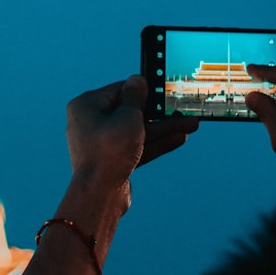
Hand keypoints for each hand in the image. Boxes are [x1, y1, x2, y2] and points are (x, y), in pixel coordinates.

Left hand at [65, 75, 198, 190]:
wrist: (100, 194)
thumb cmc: (109, 151)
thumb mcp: (128, 117)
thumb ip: (136, 97)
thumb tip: (137, 80)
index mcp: (86, 106)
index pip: (119, 90)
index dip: (143, 91)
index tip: (162, 90)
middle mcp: (90, 123)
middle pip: (130, 113)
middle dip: (159, 114)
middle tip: (181, 110)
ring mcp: (100, 144)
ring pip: (136, 132)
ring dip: (163, 129)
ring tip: (189, 125)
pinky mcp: (111, 161)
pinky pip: (135, 147)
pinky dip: (154, 143)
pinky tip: (177, 138)